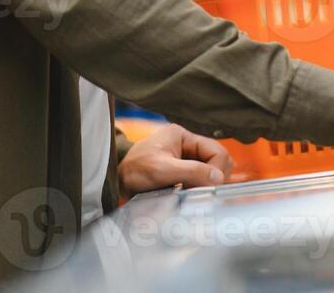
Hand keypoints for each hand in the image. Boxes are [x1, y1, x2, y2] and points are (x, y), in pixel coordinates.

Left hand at [117, 123, 233, 197]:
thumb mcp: (161, 170)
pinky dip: (199, 189)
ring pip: (212, 172)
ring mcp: (186, 160)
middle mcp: (188, 146)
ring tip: (193, 194)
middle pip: (218, 161)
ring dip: (206, 184)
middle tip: (201, 191)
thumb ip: (191, 171)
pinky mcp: (183, 174)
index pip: (217, 152)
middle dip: (214, 177)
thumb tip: (218, 178)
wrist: (114, 182)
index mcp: (184, 137)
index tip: (210, 187)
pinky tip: (189, 196)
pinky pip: (201, 181)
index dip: (217, 171)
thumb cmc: (133, 171)